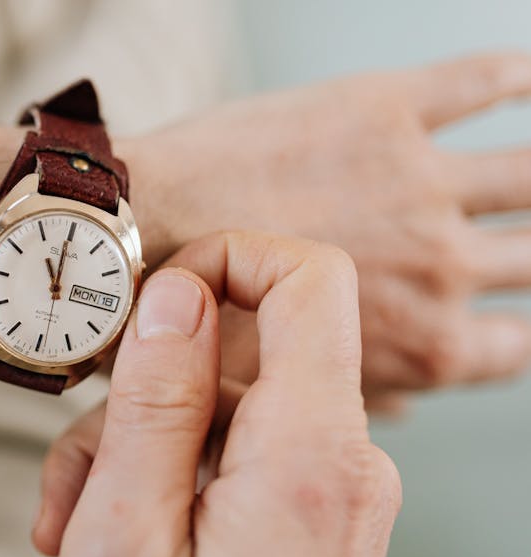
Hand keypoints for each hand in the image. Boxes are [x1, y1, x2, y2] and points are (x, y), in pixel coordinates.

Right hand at [40, 233, 400, 556]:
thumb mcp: (125, 530)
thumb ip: (156, 397)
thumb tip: (179, 293)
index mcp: (313, 460)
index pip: (312, 281)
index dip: (230, 259)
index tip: (159, 294)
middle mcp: (345, 469)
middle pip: (242, 360)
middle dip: (143, 394)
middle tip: (72, 467)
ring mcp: (332, 497)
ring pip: (225, 415)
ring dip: (138, 450)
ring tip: (74, 524)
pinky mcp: (311, 519)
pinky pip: (238, 461)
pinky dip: (170, 480)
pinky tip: (115, 534)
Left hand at [121, 53, 530, 404]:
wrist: (134, 237)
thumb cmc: (194, 326)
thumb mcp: (286, 396)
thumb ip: (353, 395)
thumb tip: (400, 409)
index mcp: (421, 344)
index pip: (510, 346)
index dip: (513, 330)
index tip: (505, 311)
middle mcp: (440, 265)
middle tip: (524, 241)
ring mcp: (418, 183)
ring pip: (527, 175)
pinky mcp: (383, 110)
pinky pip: (481, 82)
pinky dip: (520, 77)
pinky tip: (528, 80)